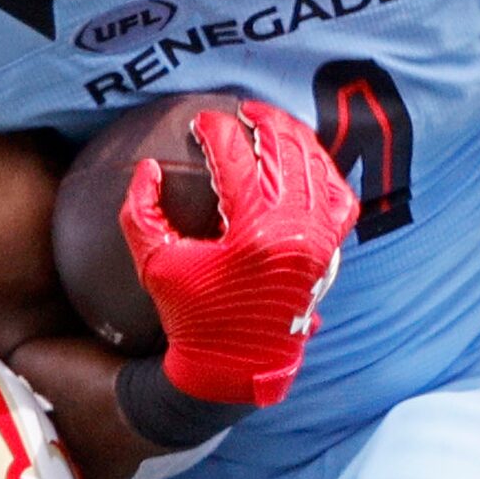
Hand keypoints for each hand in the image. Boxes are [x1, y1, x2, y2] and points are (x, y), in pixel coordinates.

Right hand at [122, 102, 358, 406]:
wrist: (236, 368)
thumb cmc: (192, 319)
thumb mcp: (155, 266)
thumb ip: (141, 214)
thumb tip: (147, 169)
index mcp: (254, 232)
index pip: (237, 158)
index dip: (215, 130)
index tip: (200, 121)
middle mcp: (296, 231)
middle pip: (286, 149)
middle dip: (263, 120)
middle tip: (242, 111)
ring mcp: (319, 240)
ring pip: (317, 167)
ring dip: (295, 138)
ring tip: (272, 125)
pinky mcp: (328, 252)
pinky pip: (339, 198)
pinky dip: (324, 173)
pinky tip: (304, 162)